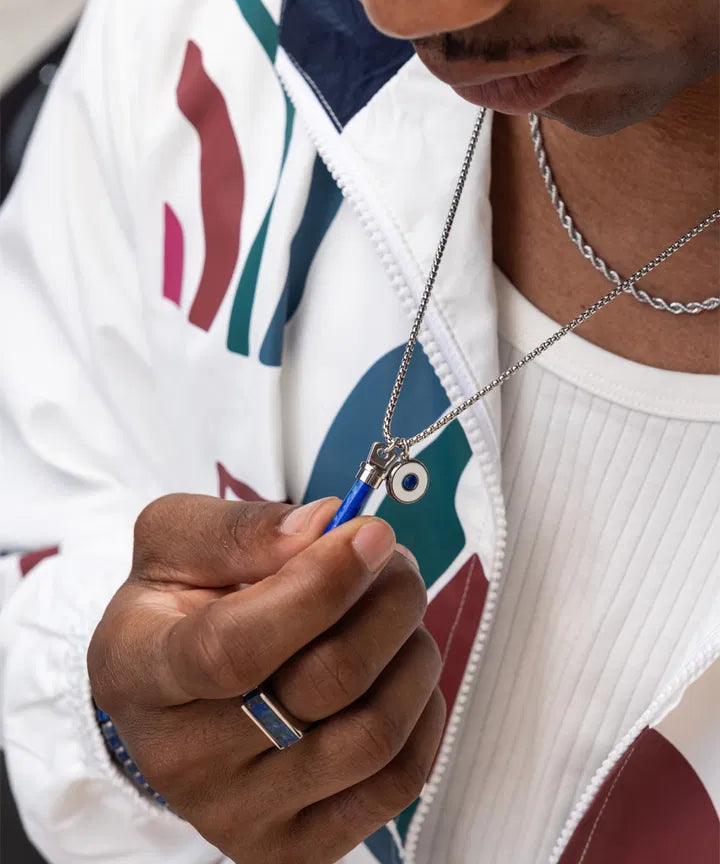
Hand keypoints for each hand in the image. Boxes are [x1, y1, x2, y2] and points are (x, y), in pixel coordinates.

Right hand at [87, 494, 444, 863]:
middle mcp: (183, 759)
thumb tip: (323, 530)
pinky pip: (396, 782)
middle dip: (387, 603)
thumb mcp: (176, 542)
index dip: (318, 587)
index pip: (233, 647)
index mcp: (139, 671)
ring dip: (412, 652)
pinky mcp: (293, 844)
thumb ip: (241, 528)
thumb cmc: (177, 607)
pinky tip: (401, 671)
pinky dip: (423, 712)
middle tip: (395, 561)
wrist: (173, 694)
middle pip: (325, 684)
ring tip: (399, 612)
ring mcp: (239, 814)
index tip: (370, 535)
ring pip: (373, 733)